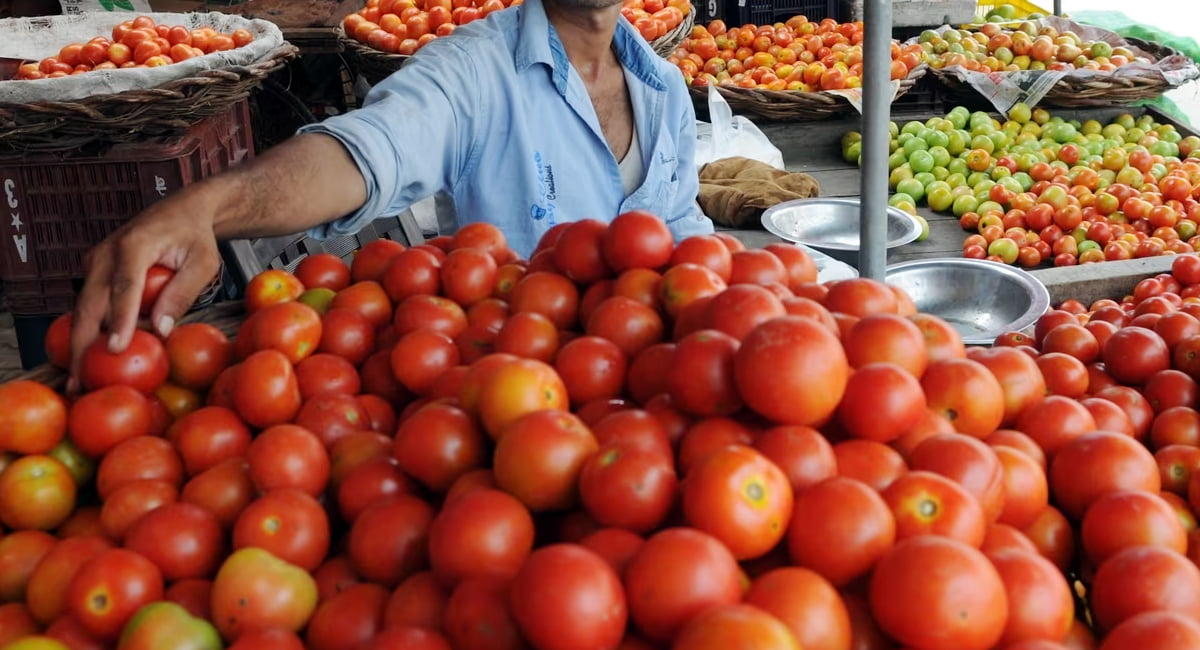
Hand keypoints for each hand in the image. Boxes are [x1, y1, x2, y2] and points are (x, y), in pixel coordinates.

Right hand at [69, 195, 222, 393]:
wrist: (183, 211)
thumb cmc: (197, 237)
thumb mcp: (203, 263)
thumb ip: (182, 294)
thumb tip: (161, 331)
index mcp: (134, 245)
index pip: (124, 288)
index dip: (118, 320)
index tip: (114, 349)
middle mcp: (106, 252)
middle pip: (89, 303)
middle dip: (82, 344)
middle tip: (80, 381)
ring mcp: (96, 261)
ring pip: (83, 307)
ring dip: (79, 343)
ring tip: (78, 380)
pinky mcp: (95, 271)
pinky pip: (89, 304)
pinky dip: (88, 330)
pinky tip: (89, 360)